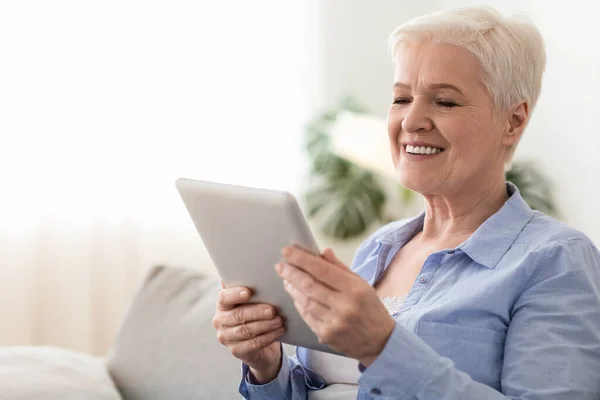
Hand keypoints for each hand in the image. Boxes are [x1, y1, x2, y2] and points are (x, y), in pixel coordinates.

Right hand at [212, 284, 284, 382]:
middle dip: (257, 312)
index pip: (224, 298)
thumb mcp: (251, 303)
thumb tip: (256, 273)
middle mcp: (220, 321)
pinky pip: (254, 343)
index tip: (248, 292)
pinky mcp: (237, 351)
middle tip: (272, 309)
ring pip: (247, 330)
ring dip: (265, 325)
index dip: (235, 294)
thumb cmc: (254, 316)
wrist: (257, 345)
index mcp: (222, 305)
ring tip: (279, 320)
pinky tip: (279, 331)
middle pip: (238, 315)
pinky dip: (269, 336)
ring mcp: (227, 338)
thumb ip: (250, 291)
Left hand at [276, 246, 394, 365]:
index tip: (287, 251)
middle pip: (309, 285)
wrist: (380, 341)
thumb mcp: (362, 284)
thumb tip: (322, 251)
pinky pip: (307, 316)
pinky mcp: (326, 335)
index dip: (302, 259)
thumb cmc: (370, 308)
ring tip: (286, 279)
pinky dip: (299, 304)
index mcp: (355, 289)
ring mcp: (334, 323)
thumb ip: (340, 268)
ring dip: (292, 288)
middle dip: (291, 273)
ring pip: (305, 301)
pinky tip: (296, 296)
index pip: (322, 270)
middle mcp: (344, 306)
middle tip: (280, 265)